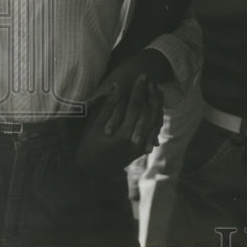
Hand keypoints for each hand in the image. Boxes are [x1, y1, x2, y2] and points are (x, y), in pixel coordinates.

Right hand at [75, 51, 168, 171]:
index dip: (139, 90)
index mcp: (122, 135)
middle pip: (149, 113)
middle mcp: (135, 142)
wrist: (92, 170)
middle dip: (150, 95)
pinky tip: (157, 106)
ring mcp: (140, 147)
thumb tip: (116, 85)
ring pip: (155, 122)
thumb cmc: (89, 145)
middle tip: (150, 80)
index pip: (135, 106)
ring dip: (157, 104)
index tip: (141, 76)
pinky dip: (157, 117)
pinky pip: (154, 130)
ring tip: (157, 89)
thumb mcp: (94, 126)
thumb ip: (108, 106)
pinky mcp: (142, 150)